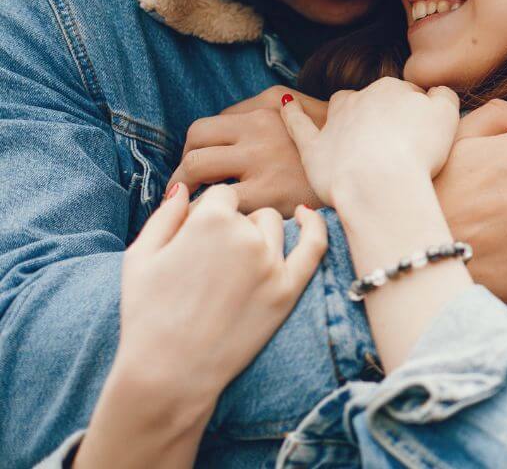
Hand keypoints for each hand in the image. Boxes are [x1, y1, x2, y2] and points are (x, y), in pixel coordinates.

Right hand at [112, 183, 326, 404]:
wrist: (169, 371)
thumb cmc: (147, 313)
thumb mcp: (140, 256)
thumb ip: (165, 215)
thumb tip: (183, 188)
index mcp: (209, 220)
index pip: (221, 196)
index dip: (207, 214)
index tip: (195, 238)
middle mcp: (245, 235)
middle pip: (247, 213)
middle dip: (230, 227)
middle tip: (208, 264)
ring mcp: (271, 263)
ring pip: (274, 226)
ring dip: (258, 235)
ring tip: (233, 267)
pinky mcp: (288, 289)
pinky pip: (314, 246)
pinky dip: (315, 226)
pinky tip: (308, 216)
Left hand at [170, 86, 327, 213]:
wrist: (372, 174)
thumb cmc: (337, 149)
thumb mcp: (308, 112)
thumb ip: (270, 111)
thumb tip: (231, 122)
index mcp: (269, 106)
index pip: (211, 124)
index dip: (200, 149)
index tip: (201, 170)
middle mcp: (261, 126)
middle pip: (196, 139)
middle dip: (184, 165)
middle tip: (188, 188)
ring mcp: (262, 159)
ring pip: (195, 167)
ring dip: (185, 187)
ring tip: (191, 206)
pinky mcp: (266, 193)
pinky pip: (214, 202)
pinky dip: (202, 213)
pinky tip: (211, 223)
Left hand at [280, 77, 459, 208]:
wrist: (380, 182)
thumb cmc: (418, 150)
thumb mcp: (447, 116)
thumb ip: (444, 96)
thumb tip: (435, 92)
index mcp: (392, 89)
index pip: (408, 95)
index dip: (418, 116)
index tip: (424, 137)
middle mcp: (361, 98)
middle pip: (376, 101)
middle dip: (386, 116)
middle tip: (402, 144)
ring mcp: (335, 122)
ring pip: (341, 106)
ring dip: (347, 111)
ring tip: (355, 126)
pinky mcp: (314, 148)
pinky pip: (299, 125)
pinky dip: (292, 114)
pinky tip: (286, 104)